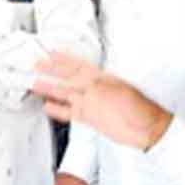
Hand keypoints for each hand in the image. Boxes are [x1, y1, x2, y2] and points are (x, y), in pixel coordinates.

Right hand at [32, 52, 171, 150]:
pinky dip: (58, 110)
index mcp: (102, 79)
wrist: (148, 131)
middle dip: (52, 71)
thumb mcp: (120, 94)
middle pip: (68, 78)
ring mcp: (91, 104)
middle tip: (37, 65)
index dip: (65, 59)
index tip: (51, 53)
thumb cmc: (140, 110)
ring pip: (66, 94)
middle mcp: (94, 90)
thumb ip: (99, 89)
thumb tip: (84, 85)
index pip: (79, 66)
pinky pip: (70, 112)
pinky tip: (48, 107)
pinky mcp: (90, 117)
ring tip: (35, 84)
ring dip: (51, 89)